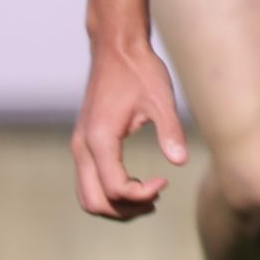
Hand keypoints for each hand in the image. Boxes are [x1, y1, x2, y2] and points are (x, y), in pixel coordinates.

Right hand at [71, 38, 188, 220]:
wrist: (116, 49)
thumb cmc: (140, 71)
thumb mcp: (162, 99)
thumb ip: (170, 131)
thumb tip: (180, 162)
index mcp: (99, 139)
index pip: (115, 188)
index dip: (142, 194)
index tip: (166, 182)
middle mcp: (82, 147)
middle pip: (94, 202)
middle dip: (126, 210)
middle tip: (156, 201)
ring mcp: (79, 146)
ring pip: (88, 196)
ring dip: (117, 205)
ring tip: (150, 198)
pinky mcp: (84, 143)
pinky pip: (89, 182)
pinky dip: (109, 193)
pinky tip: (138, 185)